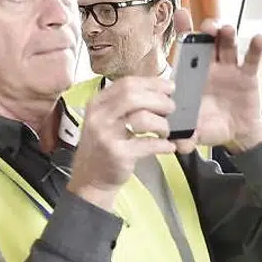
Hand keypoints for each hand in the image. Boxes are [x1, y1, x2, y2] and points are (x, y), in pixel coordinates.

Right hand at [67, 76, 177, 210]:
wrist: (90, 178)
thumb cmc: (104, 146)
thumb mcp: (108, 120)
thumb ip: (126, 105)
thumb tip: (159, 91)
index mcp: (98, 103)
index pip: (127, 83)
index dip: (152, 83)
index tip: (169, 88)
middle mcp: (100, 116)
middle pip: (134, 96)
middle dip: (159, 100)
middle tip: (171, 109)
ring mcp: (107, 135)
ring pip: (143, 118)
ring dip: (162, 124)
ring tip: (166, 132)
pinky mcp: (118, 154)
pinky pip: (148, 144)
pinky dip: (163, 145)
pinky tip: (168, 147)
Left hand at [168, 13, 261, 155]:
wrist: (236, 133)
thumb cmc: (210, 126)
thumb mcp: (195, 131)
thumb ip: (186, 136)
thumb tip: (179, 145)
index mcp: (192, 75)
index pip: (185, 49)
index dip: (183, 30)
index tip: (181, 13)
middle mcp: (209, 66)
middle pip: (208, 41)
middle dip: (207, 30)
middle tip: (207, 26)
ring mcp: (229, 69)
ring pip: (228, 46)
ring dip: (227, 35)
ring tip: (227, 29)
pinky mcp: (247, 76)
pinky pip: (251, 60)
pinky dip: (255, 49)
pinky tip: (258, 38)